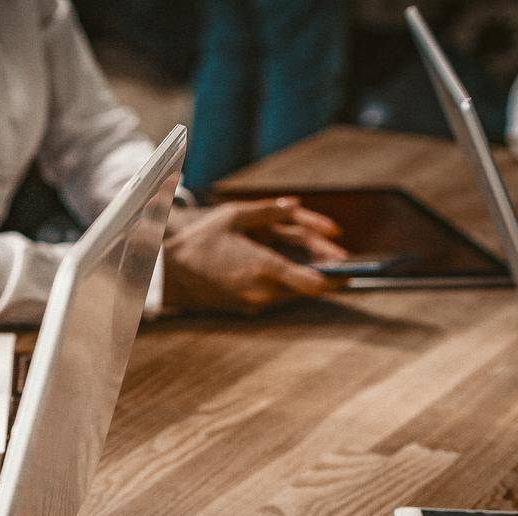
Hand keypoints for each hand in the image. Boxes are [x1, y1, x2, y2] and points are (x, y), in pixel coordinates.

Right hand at [163, 198, 346, 313]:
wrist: (167, 272)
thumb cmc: (199, 241)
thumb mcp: (234, 215)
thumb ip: (270, 211)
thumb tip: (295, 206)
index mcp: (262, 266)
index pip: (312, 282)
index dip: (335, 279)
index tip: (351, 273)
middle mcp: (261, 290)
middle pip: (306, 288)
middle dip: (324, 274)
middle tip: (340, 261)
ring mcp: (252, 303)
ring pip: (292, 294)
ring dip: (306, 279)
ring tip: (321, 263)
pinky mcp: (245, 308)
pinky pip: (274, 297)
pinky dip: (286, 284)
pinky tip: (289, 271)